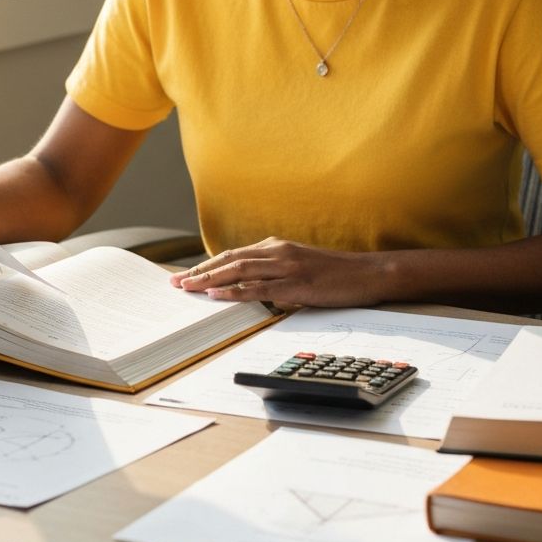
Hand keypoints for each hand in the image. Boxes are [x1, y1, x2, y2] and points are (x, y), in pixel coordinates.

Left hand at [169, 237, 388, 307]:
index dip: (206, 265)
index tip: (185, 275)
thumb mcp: (298, 266)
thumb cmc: (334, 274)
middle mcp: (278, 251)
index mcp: (276, 246)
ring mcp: (287, 266)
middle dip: (199, 271)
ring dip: (209, 279)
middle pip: (229, 259)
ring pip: (239, 270)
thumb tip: (248, 286)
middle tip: (175, 283)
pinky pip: (259, 288)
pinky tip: (217, 295)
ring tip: (187, 288)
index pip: (232, 254)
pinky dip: (235, 291)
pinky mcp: (297, 284)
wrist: (367, 273)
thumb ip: (273, 272)